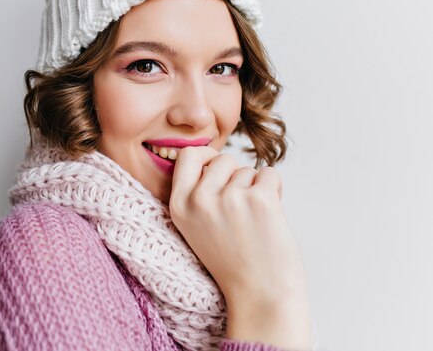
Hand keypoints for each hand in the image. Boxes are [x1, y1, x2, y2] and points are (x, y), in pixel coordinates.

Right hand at [169, 146, 311, 349]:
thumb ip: (198, 194)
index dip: (206, 157)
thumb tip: (215, 157)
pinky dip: (275, 191)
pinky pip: (270, 174)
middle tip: (241, 208)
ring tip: (254, 221)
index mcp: (179, 206)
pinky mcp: (259, 200)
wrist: (260, 297)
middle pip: (222, 159)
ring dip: (256, 189)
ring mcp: (229, 198)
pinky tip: (270, 217)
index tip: (218, 168)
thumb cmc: (233, 262)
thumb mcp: (196, 228)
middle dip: (236, 176)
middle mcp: (200, 200)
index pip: (187, 155)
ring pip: (248, 170)